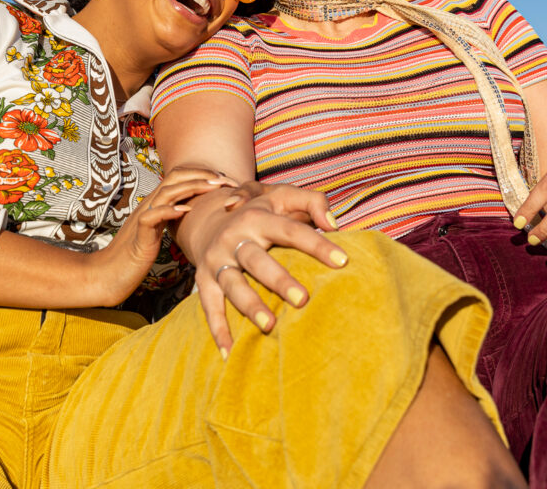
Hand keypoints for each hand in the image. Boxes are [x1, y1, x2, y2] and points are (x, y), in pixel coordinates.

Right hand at [94, 167, 235, 306]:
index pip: (179, 177)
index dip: (202, 174)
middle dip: (202, 175)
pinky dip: (169, 210)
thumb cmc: (136, 256)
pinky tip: (185, 211)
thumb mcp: (158, 233)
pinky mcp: (138, 234)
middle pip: (175, 176)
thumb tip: (194, 215)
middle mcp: (149, 204)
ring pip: (167, 191)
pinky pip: (152, 216)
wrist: (110, 273)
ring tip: (212, 188)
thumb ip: (171, 220)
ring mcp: (143, 217)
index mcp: (156, 203)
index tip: (225, 181)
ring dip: (192, 187)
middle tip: (225, 180)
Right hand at [175, 181, 347, 355]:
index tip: (343, 261)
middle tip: (302, 300)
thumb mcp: (283, 195)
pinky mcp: (203, 279)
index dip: (317, 244)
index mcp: (258, 217)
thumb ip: (313, 202)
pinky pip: (209, 306)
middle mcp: (235, 237)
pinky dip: (218, 329)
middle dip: (278, 280)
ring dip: (249, 305)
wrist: (207, 216)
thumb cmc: (259, 211)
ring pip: (232, 283)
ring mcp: (217, 259)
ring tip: (269, 325)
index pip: (291, 231)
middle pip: (257, 260)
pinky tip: (230, 352)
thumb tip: (334, 224)